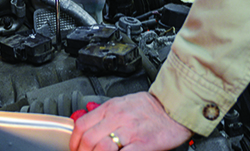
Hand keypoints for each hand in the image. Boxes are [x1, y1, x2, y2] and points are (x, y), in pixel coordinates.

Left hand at [70, 92, 191, 150]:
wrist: (174, 108)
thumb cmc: (150, 108)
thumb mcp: (123, 103)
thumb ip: (106, 114)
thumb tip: (90, 127)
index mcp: (111, 107)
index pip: (82, 124)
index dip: (75, 141)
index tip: (75, 148)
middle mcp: (118, 117)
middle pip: (89, 139)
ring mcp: (130, 131)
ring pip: (102, 147)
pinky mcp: (143, 143)